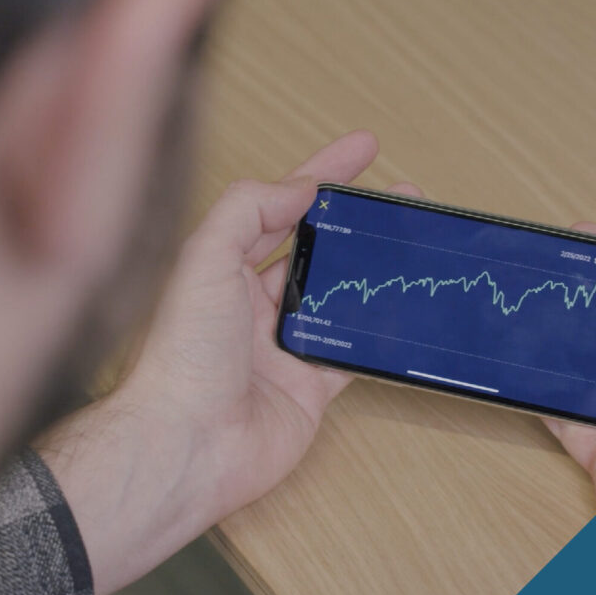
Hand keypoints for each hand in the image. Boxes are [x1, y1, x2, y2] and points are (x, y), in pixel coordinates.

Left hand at [36, 131, 416, 594]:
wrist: (187, 445)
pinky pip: (353, 352)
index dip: (321, 173)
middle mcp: (251, 304)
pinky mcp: (308, 387)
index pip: (279, 206)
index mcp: (222, 267)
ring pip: (338, 296)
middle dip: (356, 220)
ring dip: (374, 270)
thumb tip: (297, 186)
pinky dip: (378, 332)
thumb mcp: (206, 260)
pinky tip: (404, 310)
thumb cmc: (182, 357)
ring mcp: (281, 346)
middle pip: (313, 248)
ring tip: (414, 241)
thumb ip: (247, 210)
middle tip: (401, 197)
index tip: (363, 149)